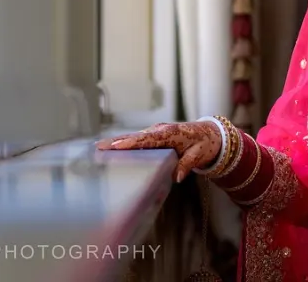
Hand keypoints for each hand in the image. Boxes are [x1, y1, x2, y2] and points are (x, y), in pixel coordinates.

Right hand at [96, 121, 221, 182]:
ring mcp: (156, 131)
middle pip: (134, 137)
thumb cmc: (204, 145)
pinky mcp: (155, 135)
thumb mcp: (198, 156)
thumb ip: (187, 165)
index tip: (115, 146)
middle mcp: (159, 130)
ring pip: (133, 137)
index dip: (130, 143)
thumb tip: (177, 177)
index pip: (146, 140)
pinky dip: (124, 143)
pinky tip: (112, 149)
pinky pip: (138, 139)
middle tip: (97, 147)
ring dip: (117, 142)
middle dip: (116, 142)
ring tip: (98, 149)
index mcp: (168, 134)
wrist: (210, 134)